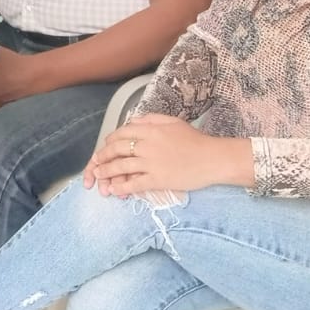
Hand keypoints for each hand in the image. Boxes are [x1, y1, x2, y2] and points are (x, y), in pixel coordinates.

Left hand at [83, 113, 252, 197]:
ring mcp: (151, 162)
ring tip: (98, 176)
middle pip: (117, 149)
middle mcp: (148, 144)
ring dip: (106, 172)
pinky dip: (121, 187)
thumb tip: (133, 120)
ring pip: (121, 166)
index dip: (110, 140)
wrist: (213, 158)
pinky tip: (113, 190)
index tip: (105, 146)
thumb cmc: (195, 140)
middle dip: (102, 156)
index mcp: (151, 129)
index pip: (122, 133)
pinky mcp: (158, 179)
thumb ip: (151, 119)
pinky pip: (133, 183)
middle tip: (95, 163)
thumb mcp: (172, 122)